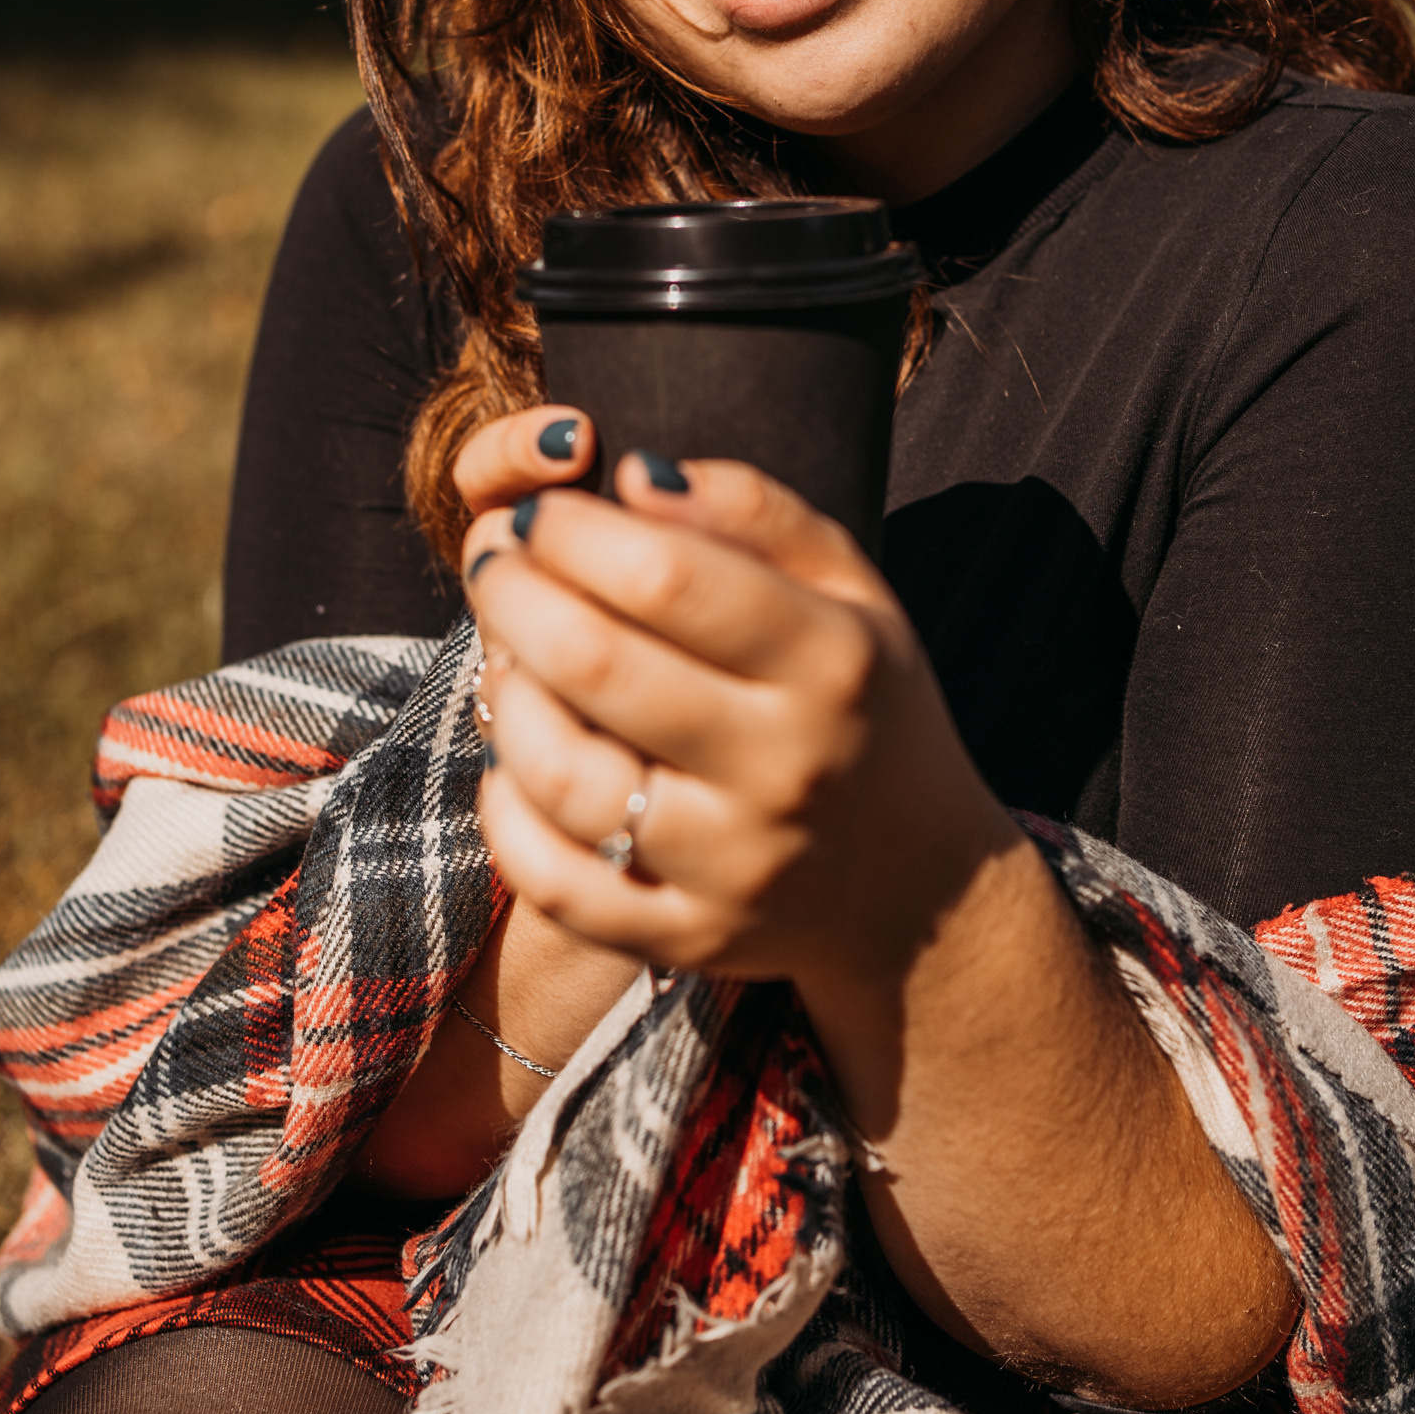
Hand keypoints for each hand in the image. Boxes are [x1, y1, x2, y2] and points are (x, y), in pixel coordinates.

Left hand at [460, 450, 1007, 987]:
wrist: (920, 890)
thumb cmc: (861, 704)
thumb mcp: (850, 589)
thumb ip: (754, 511)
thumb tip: (634, 475)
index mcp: (830, 661)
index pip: (666, 578)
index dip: (575, 532)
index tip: (542, 513)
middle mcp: (785, 768)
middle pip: (597, 665)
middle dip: (513, 594)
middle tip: (494, 563)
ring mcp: (734, 866)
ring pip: (561, 776)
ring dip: (504, 698)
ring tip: (505, 657)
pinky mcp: (686, 938)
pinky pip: (555, 882)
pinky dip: (507, 812)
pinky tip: (515, 760)